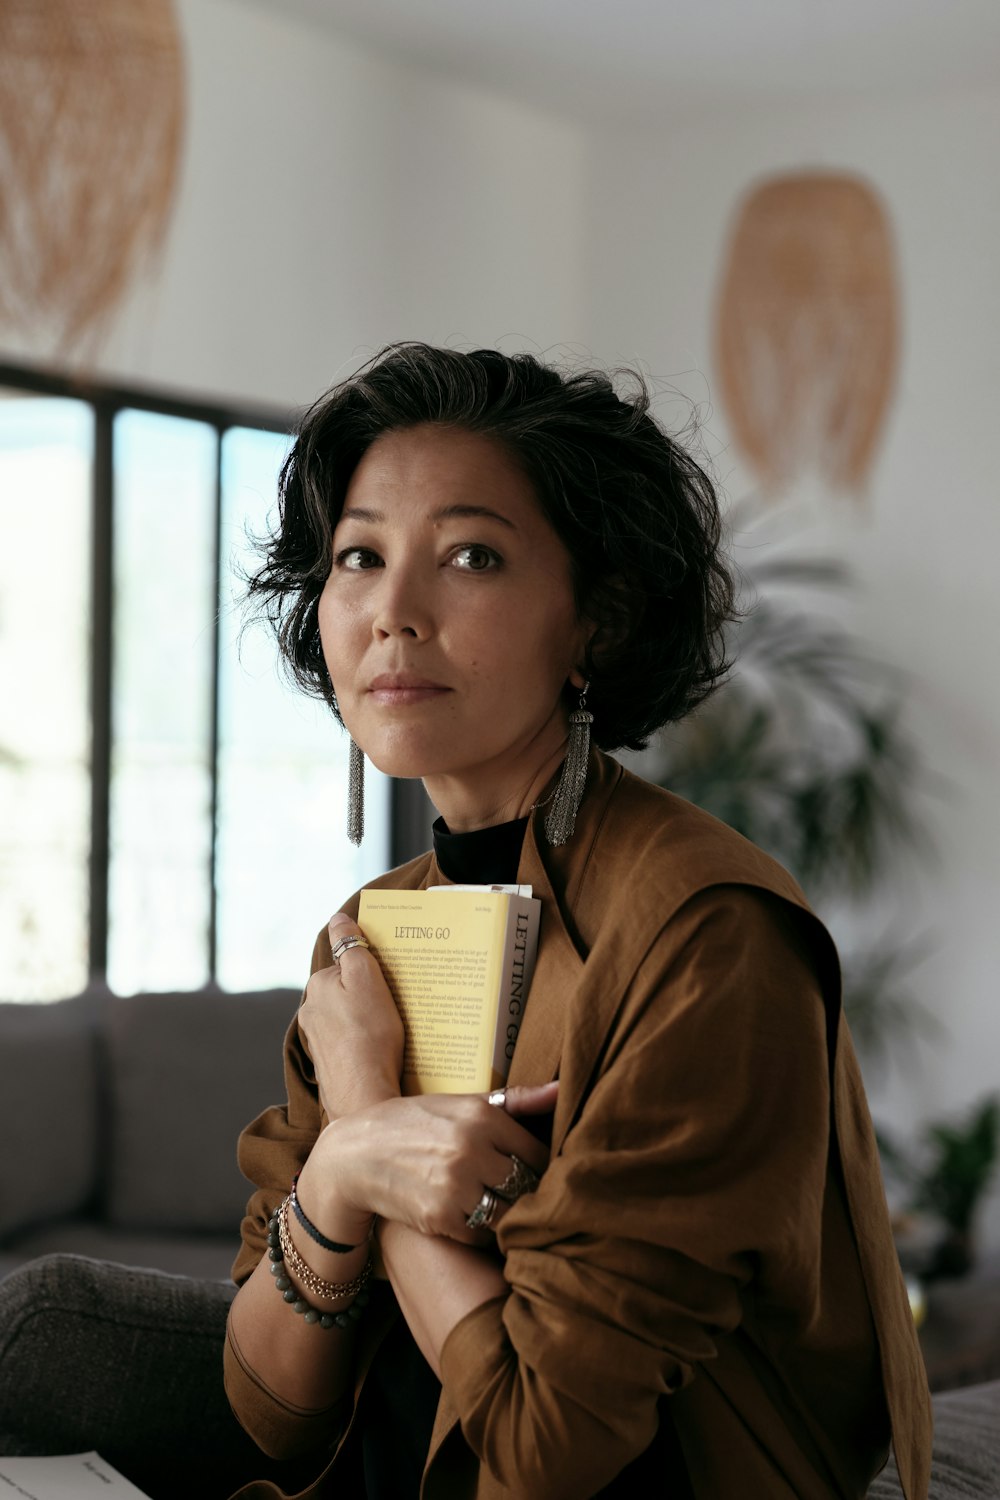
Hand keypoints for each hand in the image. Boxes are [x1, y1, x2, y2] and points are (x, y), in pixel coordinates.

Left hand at [298, 912, 404, 1120]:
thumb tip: (339, 918)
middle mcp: (310, 1010)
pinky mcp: (328, 1063)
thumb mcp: (367, 981)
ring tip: (396, 1029)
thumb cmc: (371, 1036)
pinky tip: (384, 1050)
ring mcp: (317, 1039)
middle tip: (400, 1001)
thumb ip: (351, 947)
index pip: (348, 964)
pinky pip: (349, 1041)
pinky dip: (364, 1041)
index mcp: (319, 985)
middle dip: (369, 994)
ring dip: (367, 1018)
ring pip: (347, 1017)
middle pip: (346, 991)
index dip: (372, 969)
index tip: (393, 978)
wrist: (364, 1098)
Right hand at [314, 1082, 558, 1243]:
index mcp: (483, 1116)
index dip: (542, 1168)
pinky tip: (470, 1217)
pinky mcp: (439, 1216)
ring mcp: (455, 1185)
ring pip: (508, 1213)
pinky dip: (480, 1231)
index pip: (538, 1153)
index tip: (537, 1174)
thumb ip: (517, 1101)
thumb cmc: (418, 1124)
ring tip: (499, 1208)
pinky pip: (481, 1233)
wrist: (356, 1153)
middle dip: (528, 1194)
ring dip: (506, 1215)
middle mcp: (471, 1148)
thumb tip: (563, 1090)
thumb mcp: (463, 1104)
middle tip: (524, 1197)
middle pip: (527, 1185)